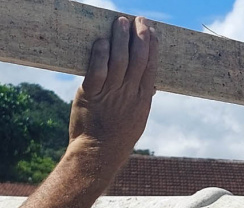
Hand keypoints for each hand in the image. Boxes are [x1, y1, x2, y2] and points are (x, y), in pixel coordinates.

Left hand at [68, 16, 157, 173]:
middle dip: (139, 36)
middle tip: (137, 19)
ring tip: (119, 22)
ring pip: (118, 61)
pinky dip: (99, 55)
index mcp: (142, 98)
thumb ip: (142, 99)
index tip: (151, 29)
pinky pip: (96, 72)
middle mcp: (128, 94)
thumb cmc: (118, 136)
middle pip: (138, 59)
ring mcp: (110, 94)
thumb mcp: (138, 119)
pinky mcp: (91, 95)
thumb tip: (151, 85)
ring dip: (120, 39)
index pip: (151, 65)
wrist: (98, 153)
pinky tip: (101, 42)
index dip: (152, 45)